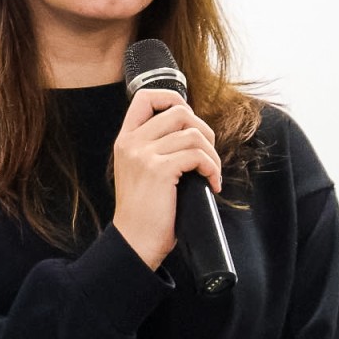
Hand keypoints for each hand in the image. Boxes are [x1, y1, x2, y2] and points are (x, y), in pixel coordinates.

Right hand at [111, 87, 222, 269]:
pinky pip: (198, 156)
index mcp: (125, 140)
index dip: (172, 98)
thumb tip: (193, 131)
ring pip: (194, 134)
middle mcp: (131, 143)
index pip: (145, 97)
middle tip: (206, 156)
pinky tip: (211, 184)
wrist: (135, 240)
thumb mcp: (140, 171)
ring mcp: (143, 155)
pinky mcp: (158, 170)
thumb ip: (155, 147)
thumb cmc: (144, 210)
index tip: (188, 119)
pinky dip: (212, 169)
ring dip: (212, 155)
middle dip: (204, 131)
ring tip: (210, 174)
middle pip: (180, 111)